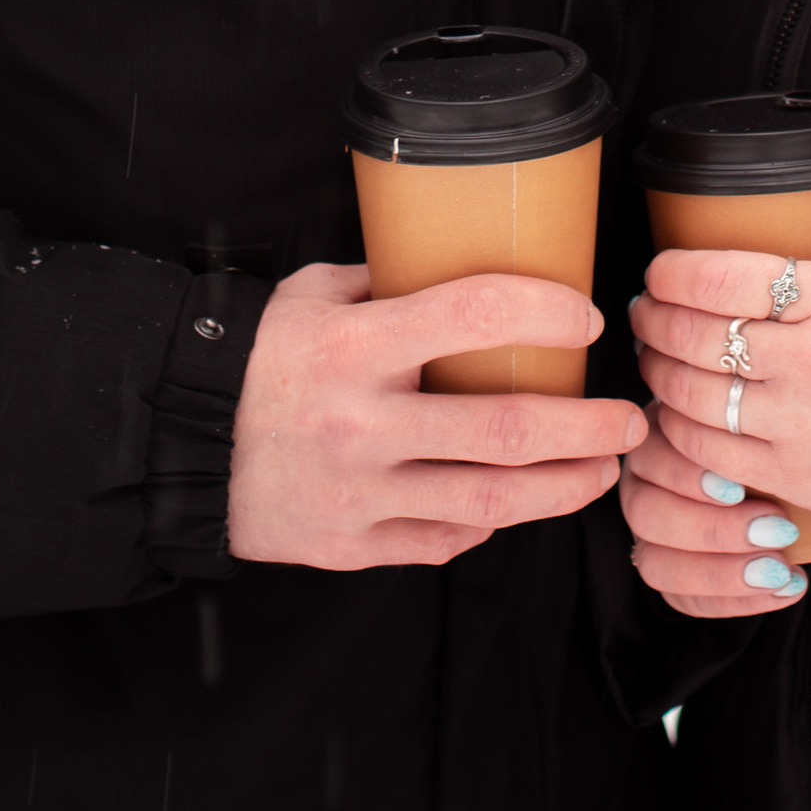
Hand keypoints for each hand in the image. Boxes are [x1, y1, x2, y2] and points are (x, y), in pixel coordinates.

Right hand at [227, 263, 646, 569]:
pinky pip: (440, 542)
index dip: (542, 313)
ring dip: (562, 488)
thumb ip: (387, 283)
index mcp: (354, 345)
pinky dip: (488, 526)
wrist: (178, 441)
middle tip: (632, 420)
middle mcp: (361, 423)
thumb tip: (464, 264)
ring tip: (604, 470)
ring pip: (487, 502)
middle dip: (585, 428)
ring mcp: (359, 493)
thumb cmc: (256, 356)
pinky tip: (519, 506)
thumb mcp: (312, 294)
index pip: (472, 316)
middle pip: (503, 430)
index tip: (585, 319)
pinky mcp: (352, 546)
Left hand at [626, 138, 810, 560]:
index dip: (673, 273)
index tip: (660, 271)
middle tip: (644, 311)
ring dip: (659, 373)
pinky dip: (681, 432)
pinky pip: (711, 454)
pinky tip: (678, 414)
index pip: (723, 278)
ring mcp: (801, 425)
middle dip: (654, 320)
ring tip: (655, 357)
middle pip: (696, 335)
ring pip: (693, 395)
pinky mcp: (797, 478)